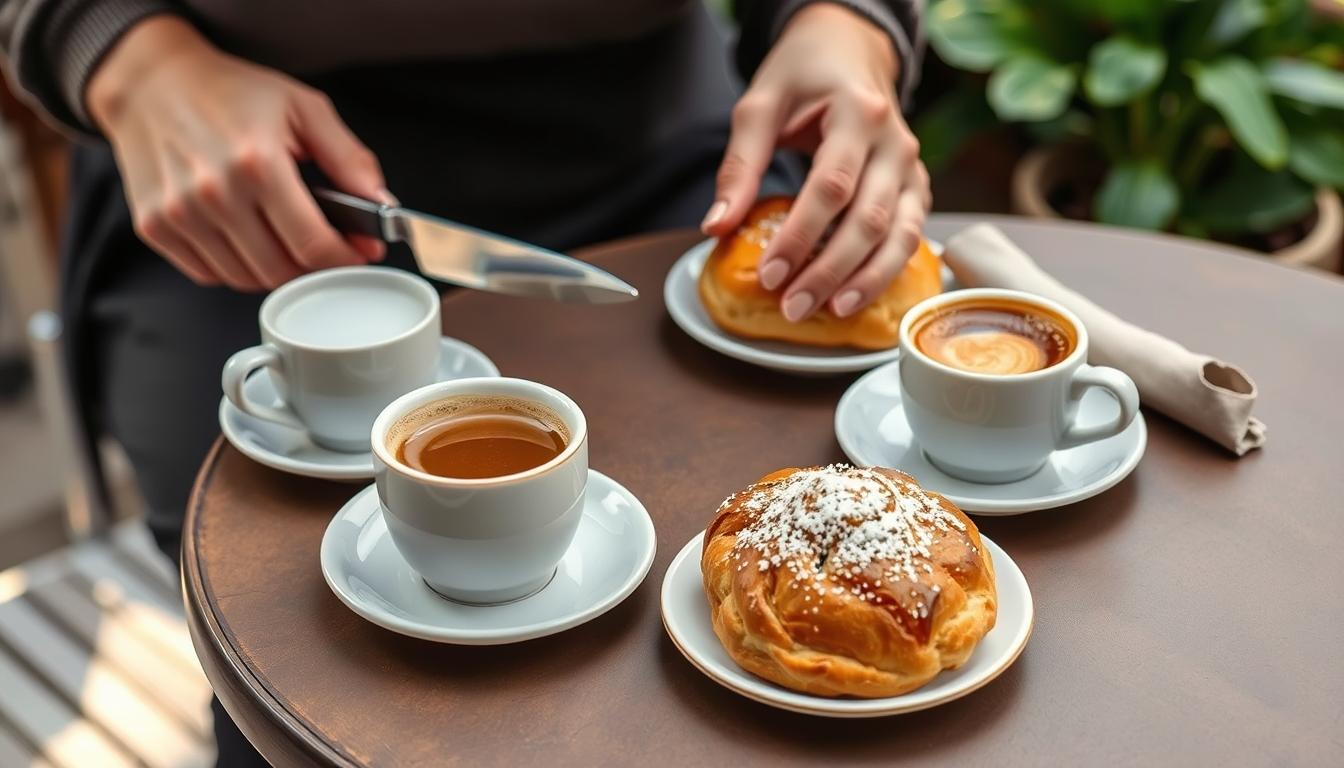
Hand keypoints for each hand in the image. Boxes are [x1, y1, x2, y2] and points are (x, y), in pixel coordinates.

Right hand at [88, 16, 388, 291]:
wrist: (152, 82)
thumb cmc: (231, 92)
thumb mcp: (304, 109)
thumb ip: (350, 160)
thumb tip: (383, 206)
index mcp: (257, 162)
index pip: (312, 243)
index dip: (344, 259)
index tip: (358, 255)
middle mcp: (214, 193)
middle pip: (281, 271)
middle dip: (313, 266)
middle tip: (324, 246)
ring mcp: (179, 214)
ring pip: (246, 279)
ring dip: (275, 270)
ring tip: (284, 238)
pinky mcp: (154, 227)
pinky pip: (209, 275)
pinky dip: (235, 267)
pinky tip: (245, 237)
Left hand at [702, 3, 930, 320]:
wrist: (851, 49)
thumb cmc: (803, 74)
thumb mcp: (759, 105)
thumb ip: (739, 165)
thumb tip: (717, 226)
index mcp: (859, 113)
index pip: (831, 187)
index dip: (802, 236)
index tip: (771, 273)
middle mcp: (896, 143)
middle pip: (869, 220)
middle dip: (830, 270)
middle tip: (793, 305)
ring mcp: (913, 167)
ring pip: (901, 235)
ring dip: (867, 280)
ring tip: (832, 311)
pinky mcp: (917, 187)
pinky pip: (911, 236)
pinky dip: (888, 270)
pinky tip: (860, 296)